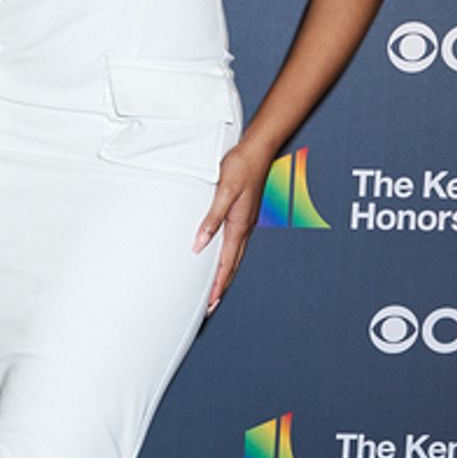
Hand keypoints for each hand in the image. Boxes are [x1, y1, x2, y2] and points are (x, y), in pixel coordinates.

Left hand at [192, 143, 267, 313]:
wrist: (257, 151)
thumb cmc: (241, 167)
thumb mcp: (223, 192)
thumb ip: (211, 219)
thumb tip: (199, 244)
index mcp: (239, 226)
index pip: (227, 263)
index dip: (218, 284)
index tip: (211, 302)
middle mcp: (244, 228)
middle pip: (232, 265)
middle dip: (222, 286)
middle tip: (211, 305)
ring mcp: (245, 222)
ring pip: (234, 256)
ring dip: (225, 275)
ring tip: (215, 290)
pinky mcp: (243, 216)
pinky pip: (235, 244)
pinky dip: (228, 259)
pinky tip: (223, 259)